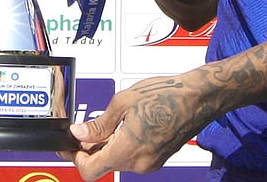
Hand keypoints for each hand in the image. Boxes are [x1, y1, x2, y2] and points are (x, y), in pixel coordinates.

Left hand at [62, 74, 206, 179]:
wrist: (197, 98)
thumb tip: (79, 134)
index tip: (69, 146)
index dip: (75, 158)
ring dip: (107, 146)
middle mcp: (139, 164)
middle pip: (104, 165)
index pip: (90, 170)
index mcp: (127, 151)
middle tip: (81, 131)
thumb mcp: (122, 103)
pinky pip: (132, 157)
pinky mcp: (158, 158)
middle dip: (90, 150)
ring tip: (106, 123)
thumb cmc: (165, 95)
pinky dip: (122, 145)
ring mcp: (150, 163)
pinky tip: (122, 127)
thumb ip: (98, 124)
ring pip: (118, 161)